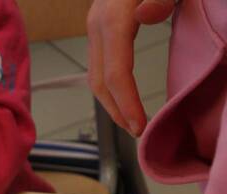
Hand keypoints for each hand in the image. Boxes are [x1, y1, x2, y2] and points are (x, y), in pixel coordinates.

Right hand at [87, 0, 174, 135]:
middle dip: (117, 110)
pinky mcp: (100, 24)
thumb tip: (144, 16)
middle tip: (137, 131)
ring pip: (96, 74)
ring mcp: (95, 24)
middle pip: (100, 80)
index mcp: (113, 17)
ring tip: (131, 119)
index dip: (127, 104)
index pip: (116, 72)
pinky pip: (101, 63)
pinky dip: (111, 85)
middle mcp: (97, 24)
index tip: (141, 127)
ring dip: (112, 102)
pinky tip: (125, 95)